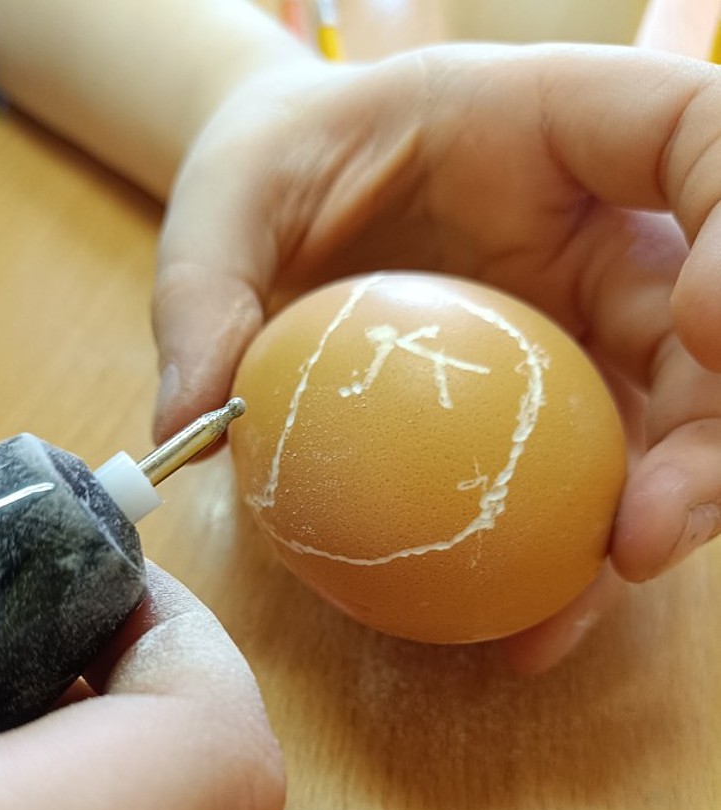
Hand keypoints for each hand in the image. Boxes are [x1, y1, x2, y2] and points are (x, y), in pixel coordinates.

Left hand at [152, 44, 720, 669]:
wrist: (281, 212)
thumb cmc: (272, 174)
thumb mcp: (224, 198)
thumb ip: (207, 289)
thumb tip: (195, 425)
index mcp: (550, 128)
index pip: (692, 135)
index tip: (701, 322)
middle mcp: (599, 234)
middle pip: (709, 320)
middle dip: (709, 425)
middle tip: (651, 525)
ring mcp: (587, 329)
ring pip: (671, 418)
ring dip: (671, 507)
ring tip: (610, 577)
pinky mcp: (553, 411)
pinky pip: (587, 489)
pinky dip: (572, 564)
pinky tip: (532, 627)